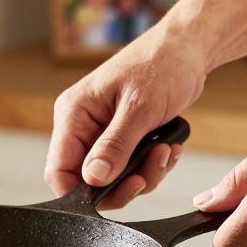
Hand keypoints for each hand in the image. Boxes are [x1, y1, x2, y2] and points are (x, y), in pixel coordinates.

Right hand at [45, 27, 208, 208]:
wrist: (188, 50)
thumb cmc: (162, 64)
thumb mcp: (139, 108)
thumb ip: (115, 146)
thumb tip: (93, 178)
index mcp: (74, 114)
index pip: (58, 170)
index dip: (80, 193)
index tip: (112, 195)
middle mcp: (84, 126)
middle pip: (88, 180)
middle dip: (122, 183)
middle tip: (147, 175)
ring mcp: (104, 133)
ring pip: (113, 178)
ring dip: (144, 173)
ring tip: (165, 150)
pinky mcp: (125, 137)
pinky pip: (132, 167)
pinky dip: (152, 165)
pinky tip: (168, 147)